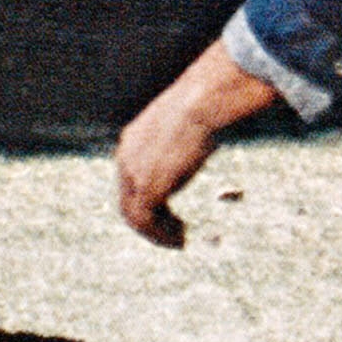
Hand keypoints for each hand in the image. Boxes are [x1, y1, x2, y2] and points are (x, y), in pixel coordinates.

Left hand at [114, 41, 279, 248]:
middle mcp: (126, 157)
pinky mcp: (146, 187)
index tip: (167, 210)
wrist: (203, 101)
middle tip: (171, 232)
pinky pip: (146, 222)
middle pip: (128, 199)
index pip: (130, 177)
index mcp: (133, 139)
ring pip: (134, 215)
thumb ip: (190, 131)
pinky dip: (160, 235)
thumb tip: (214, 127)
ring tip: (179, 240)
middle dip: (148, 220)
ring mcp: (133, 173)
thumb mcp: (190, 119)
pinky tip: (180, 239)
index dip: (147, 197)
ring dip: (155, 232)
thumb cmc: (207, 101)